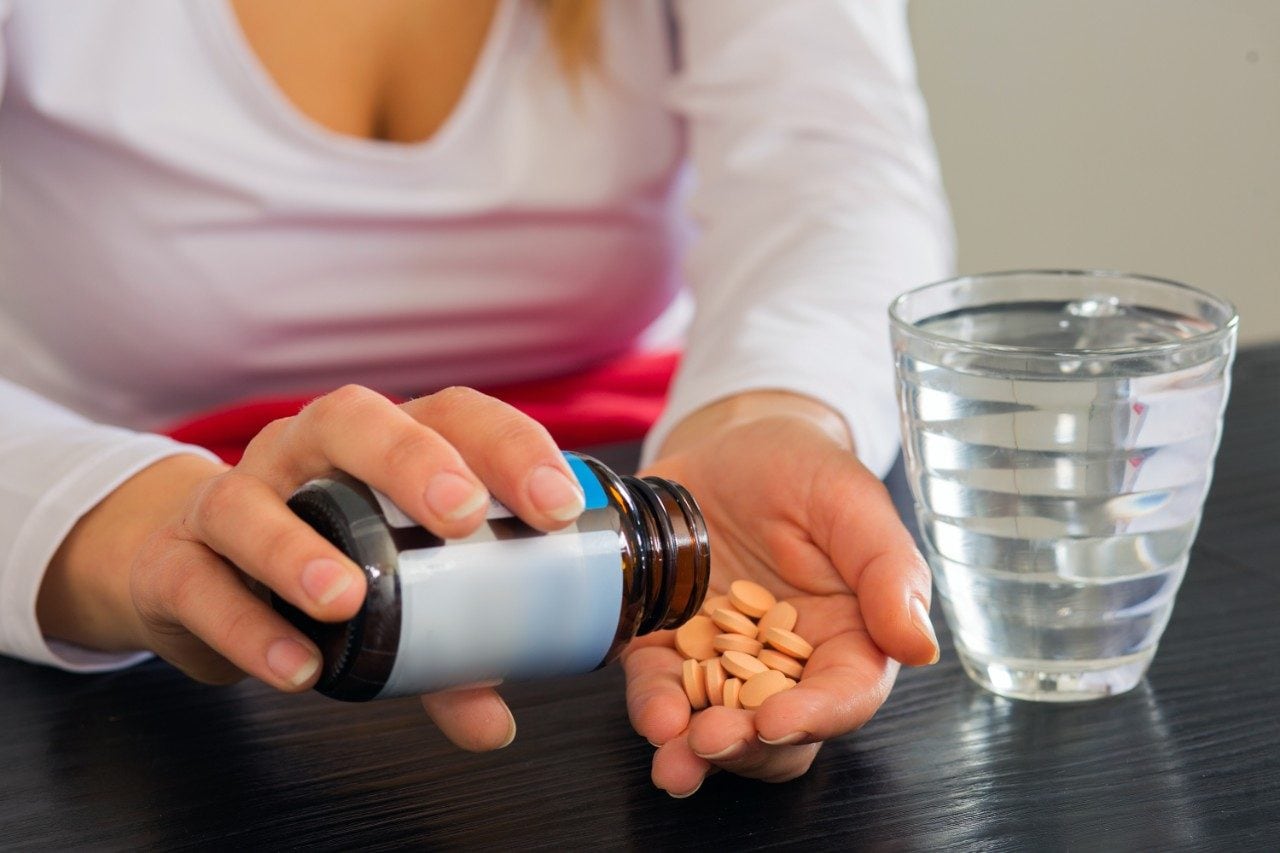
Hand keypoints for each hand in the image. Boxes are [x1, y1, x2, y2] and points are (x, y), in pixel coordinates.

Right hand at [38, 385, 587, 750]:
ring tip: (347, 600)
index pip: (452, 414)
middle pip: (351, 418)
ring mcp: (234, 496)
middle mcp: (307, 453)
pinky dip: (245, 625)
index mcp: (382, 445)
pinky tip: (295, 667)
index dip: (508, 447)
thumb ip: (445, 656)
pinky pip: (196, 581)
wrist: (191, 573)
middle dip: (410, 459)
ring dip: (297, 549)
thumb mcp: (393, 599)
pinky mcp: (173, 559)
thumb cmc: (318, 563)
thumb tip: (494, 720)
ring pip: (249, 499)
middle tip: (460, 515)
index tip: (555, 507)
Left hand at [622, 392, 937, 795]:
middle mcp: (785, 663)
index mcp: (847, 635)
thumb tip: (919, 646)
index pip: (844, 694)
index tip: (779, 720)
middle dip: (747, 747)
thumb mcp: (850, 499)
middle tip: (714, 739)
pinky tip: (654, 715)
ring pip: (716, 728)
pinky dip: (654, 707)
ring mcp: (721, 660)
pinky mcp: (666, 645)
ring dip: (694, 750)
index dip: (815, 716)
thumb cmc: (801, 468)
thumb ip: (888, 569)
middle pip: (778, 733)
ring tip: (675, 757)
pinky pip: (659, 687)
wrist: (725, 443)